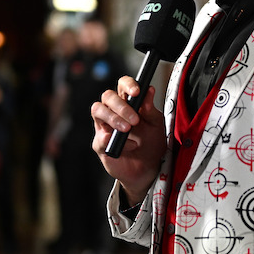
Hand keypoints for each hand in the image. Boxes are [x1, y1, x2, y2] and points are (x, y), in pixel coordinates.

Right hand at [91, 76, 166, 203]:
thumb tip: (149, 91)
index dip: (127, 85)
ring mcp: (104, 126)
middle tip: (135, 120)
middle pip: (107, 96)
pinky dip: (117, 142)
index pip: (122, 85)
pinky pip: (101, 137)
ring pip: (97, 110)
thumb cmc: (151, 143)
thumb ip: (151, 110)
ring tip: (128, 129)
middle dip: (121, 106)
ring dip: (113, 118)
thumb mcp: (156, 125)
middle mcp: (113, 111)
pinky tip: (131, 146)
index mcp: (128, 103)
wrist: (148, 168)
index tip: (137, 92)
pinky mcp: (100, 143)